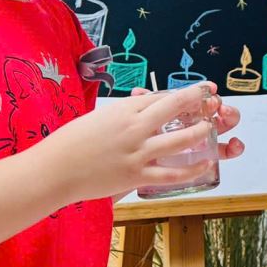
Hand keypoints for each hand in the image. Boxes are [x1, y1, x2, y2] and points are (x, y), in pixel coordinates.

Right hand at [41, 83, 229, 201]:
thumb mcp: (100, 117)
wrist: (54, 170)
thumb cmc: (72, 141)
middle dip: (198, 101)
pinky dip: (192, 169)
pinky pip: (172, 173)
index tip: (200, 90)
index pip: (162, 97)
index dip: (185, 93)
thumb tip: (145, 108)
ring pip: (180, 139)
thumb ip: (125, 114)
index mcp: (125, 110)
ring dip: (200, 132)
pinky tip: (205, 163)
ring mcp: (138, 153)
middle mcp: (135, 128)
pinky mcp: (136, 176)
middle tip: (212, 100)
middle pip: (175, 108)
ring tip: (211, 128)